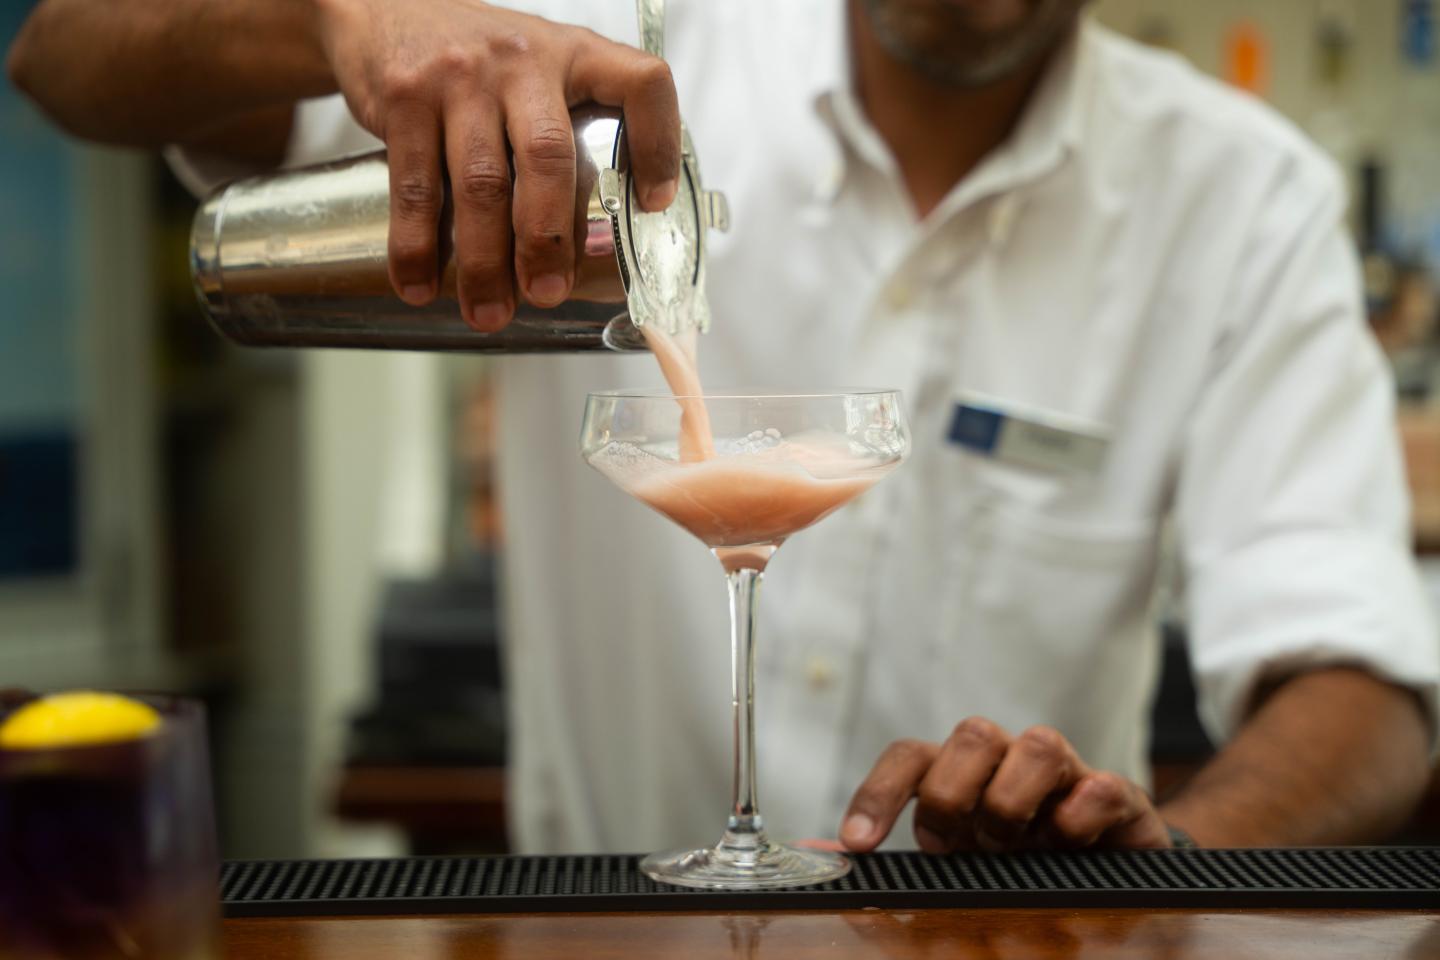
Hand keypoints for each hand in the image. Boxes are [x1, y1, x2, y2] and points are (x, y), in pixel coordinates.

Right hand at [313, 0, 681, 328]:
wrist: (386, 10)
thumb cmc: (482, 64)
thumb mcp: (543, 73)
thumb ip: (574, 128)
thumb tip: (605, 235)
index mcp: (575, 56)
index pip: (641, 85)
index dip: (658, 145)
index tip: (653, 203)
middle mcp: (524, 61)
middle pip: (548, 156)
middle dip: (548, 238)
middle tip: (548, 294)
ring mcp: (462, 77)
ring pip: (480, 182)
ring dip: (484, 261)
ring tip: (489, 312)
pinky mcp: (405, 95)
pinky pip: (414, 184)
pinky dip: (417, 245)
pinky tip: (421, 284)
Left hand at [840, 718, 1171, 852]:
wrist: (1109, 860)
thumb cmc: (1017, 851)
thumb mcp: (954, 855)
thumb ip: (890, 851)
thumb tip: (815, 850)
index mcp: (961, 770)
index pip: (909, 757)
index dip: (878, 793)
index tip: (858, 844)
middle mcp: (1009, 758)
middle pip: (971, 734)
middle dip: (951, 792)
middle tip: (951, 844)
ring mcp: (1066, 772)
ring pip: (1037, 744)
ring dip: (1012, 801)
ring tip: (1011, 846)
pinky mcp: (1117, 797)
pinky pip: (1102, 784)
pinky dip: (1080, 814)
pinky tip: (1068, 843)